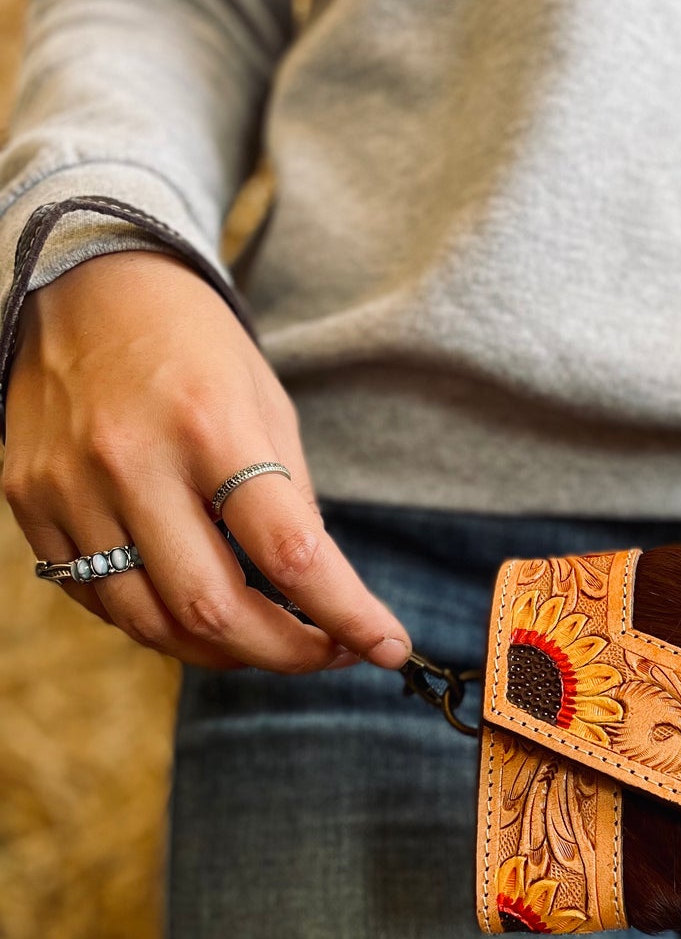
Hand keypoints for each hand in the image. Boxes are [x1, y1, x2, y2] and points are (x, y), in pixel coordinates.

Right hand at [2, 251, 411, 672]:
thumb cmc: (194, 346)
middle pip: (212, 608)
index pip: (289, 551)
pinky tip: (193, 609)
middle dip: (284, 653)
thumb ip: (289, 502)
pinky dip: (155, 622)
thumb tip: (319, 597)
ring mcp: (71, 488)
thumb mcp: (266, 405)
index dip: (345, 614)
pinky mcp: (31, 503)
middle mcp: (132, 462)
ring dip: (221, 652)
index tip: (387, 647)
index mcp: (211, 425)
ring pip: (149, 622)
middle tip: (328, 654)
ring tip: (266, 640)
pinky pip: (95, 599)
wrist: (86, 285)